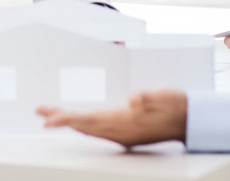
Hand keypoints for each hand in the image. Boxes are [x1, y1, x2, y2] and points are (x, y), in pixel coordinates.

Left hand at [37, 89, 186, 147]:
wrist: (191, 119)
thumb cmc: (176, 103)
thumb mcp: (165, 94)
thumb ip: (148, 96)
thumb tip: (134, 100)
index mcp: (124, 120)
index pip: (87, 120)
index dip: (65, 120)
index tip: (46, 120)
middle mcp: (120, 131)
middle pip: (83, 126)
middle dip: (60, 119)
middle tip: (38, 112)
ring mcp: (123, 135)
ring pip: (89, 130)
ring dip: (69, 122)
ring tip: (51, 116)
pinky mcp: (127, 134)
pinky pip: (98, 131)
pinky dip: (83, 126)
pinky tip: (78, 122)